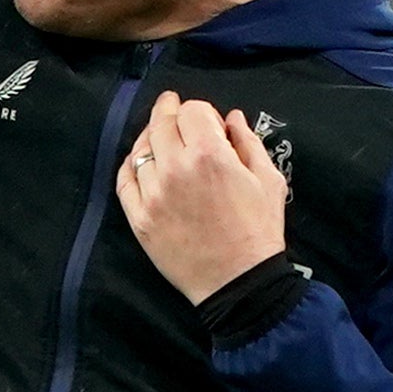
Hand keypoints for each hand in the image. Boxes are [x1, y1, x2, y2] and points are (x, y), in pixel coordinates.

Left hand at [116, 91, 286, 304]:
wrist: (239, 283)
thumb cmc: (259, 230)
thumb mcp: (268, 180)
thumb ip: (248, 142)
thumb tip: (231, 116)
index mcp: (209, 154)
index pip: (192, 111)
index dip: (201, 111)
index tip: (207, 121)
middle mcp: (175, 169)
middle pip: (161, 124)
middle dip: (170, 112)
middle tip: (172, 108)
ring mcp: (152, 194)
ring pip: (140, 150)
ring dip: (150, 138)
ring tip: (158, 137)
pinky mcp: (139, 218)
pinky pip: (124, 181)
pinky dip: (130, 166)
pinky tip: (139, 162)